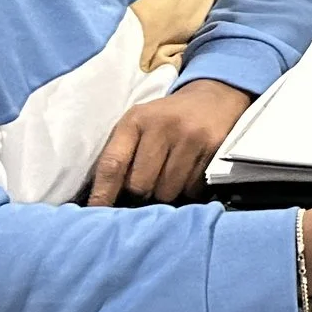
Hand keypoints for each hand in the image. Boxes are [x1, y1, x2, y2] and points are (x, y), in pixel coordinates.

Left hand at [87, 78, 252, 205]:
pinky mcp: (212, 148)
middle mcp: (162, 126)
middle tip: (147, 186)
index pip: (112, 164)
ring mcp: (189, 138)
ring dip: (165, 193)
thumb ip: (121, 154)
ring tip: (169, 177)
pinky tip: (189, 172)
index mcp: (136, 120)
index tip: (97, 214)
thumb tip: (104, 199)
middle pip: (140, 185)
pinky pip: (192, 189)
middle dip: (141, 193)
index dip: (103, 193)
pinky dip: (188, 189)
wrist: (214, 98)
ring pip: (167, 192)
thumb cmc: (166, 118)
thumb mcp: (139, 124)